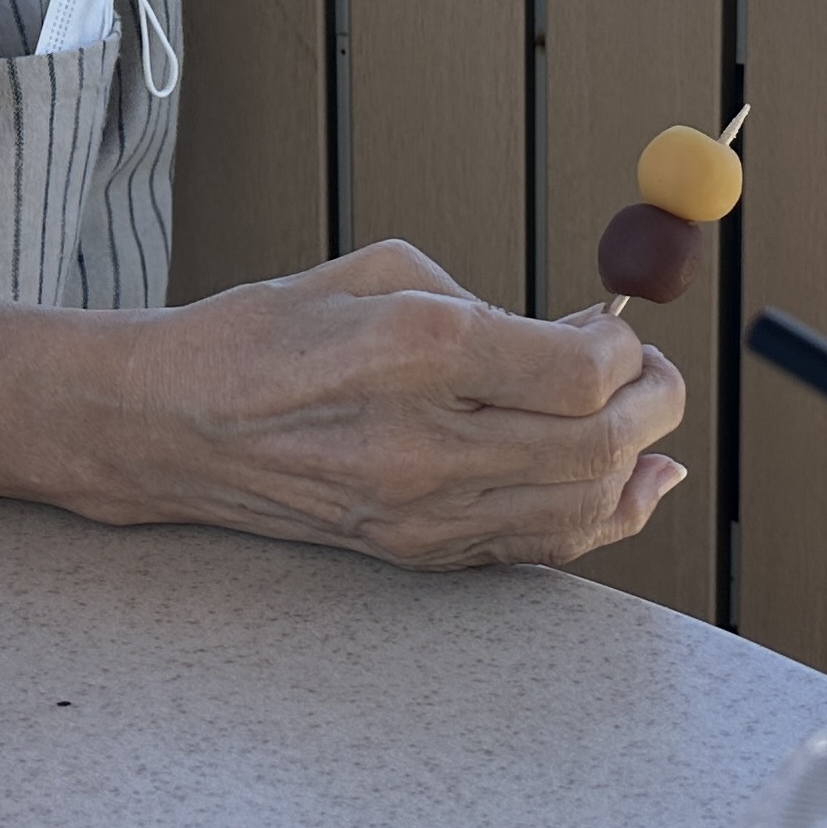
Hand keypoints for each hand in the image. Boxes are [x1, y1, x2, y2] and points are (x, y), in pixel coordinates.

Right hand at [93, 241, 687, 569]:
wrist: (173, 426)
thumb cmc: (269, 334)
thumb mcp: (381, 274)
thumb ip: (494, 304)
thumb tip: (590, 334)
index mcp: (414, 351)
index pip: (578, 372)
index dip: (624, 350)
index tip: (618, 331)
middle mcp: (423, 442)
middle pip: (596, 446)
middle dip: (652, 405)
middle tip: (654, 375)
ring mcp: (418, 512)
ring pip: (580, 508)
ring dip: (634, 463)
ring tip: (640, 423)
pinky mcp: (414, 553)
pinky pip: (537, 548)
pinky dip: (598, 516)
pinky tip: (627, 484)